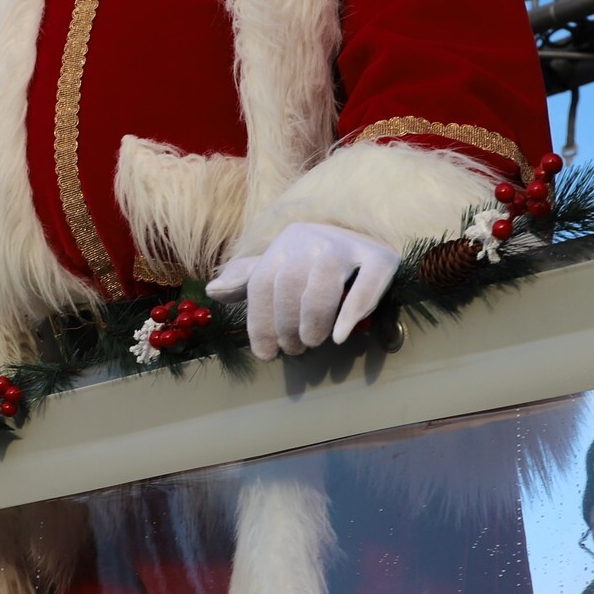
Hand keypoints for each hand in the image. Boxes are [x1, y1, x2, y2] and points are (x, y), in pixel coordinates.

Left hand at [208, 222, 398, 357]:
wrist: (367, 241)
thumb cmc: (315, 265)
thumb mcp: (279, 270)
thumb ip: (247, 281)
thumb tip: (213, 290)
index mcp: (284, 243)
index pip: (262, 283)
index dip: (259, 323)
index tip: (266, 354)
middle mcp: (311, 238)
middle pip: (289, 284)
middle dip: (286, 325)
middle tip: (295, 350)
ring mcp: (346, 244)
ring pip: (323, 283)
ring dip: (313, 320)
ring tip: (314, 343)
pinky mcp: (380, 256)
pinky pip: (367, 283)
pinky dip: (352, 312)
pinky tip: (340, 336)